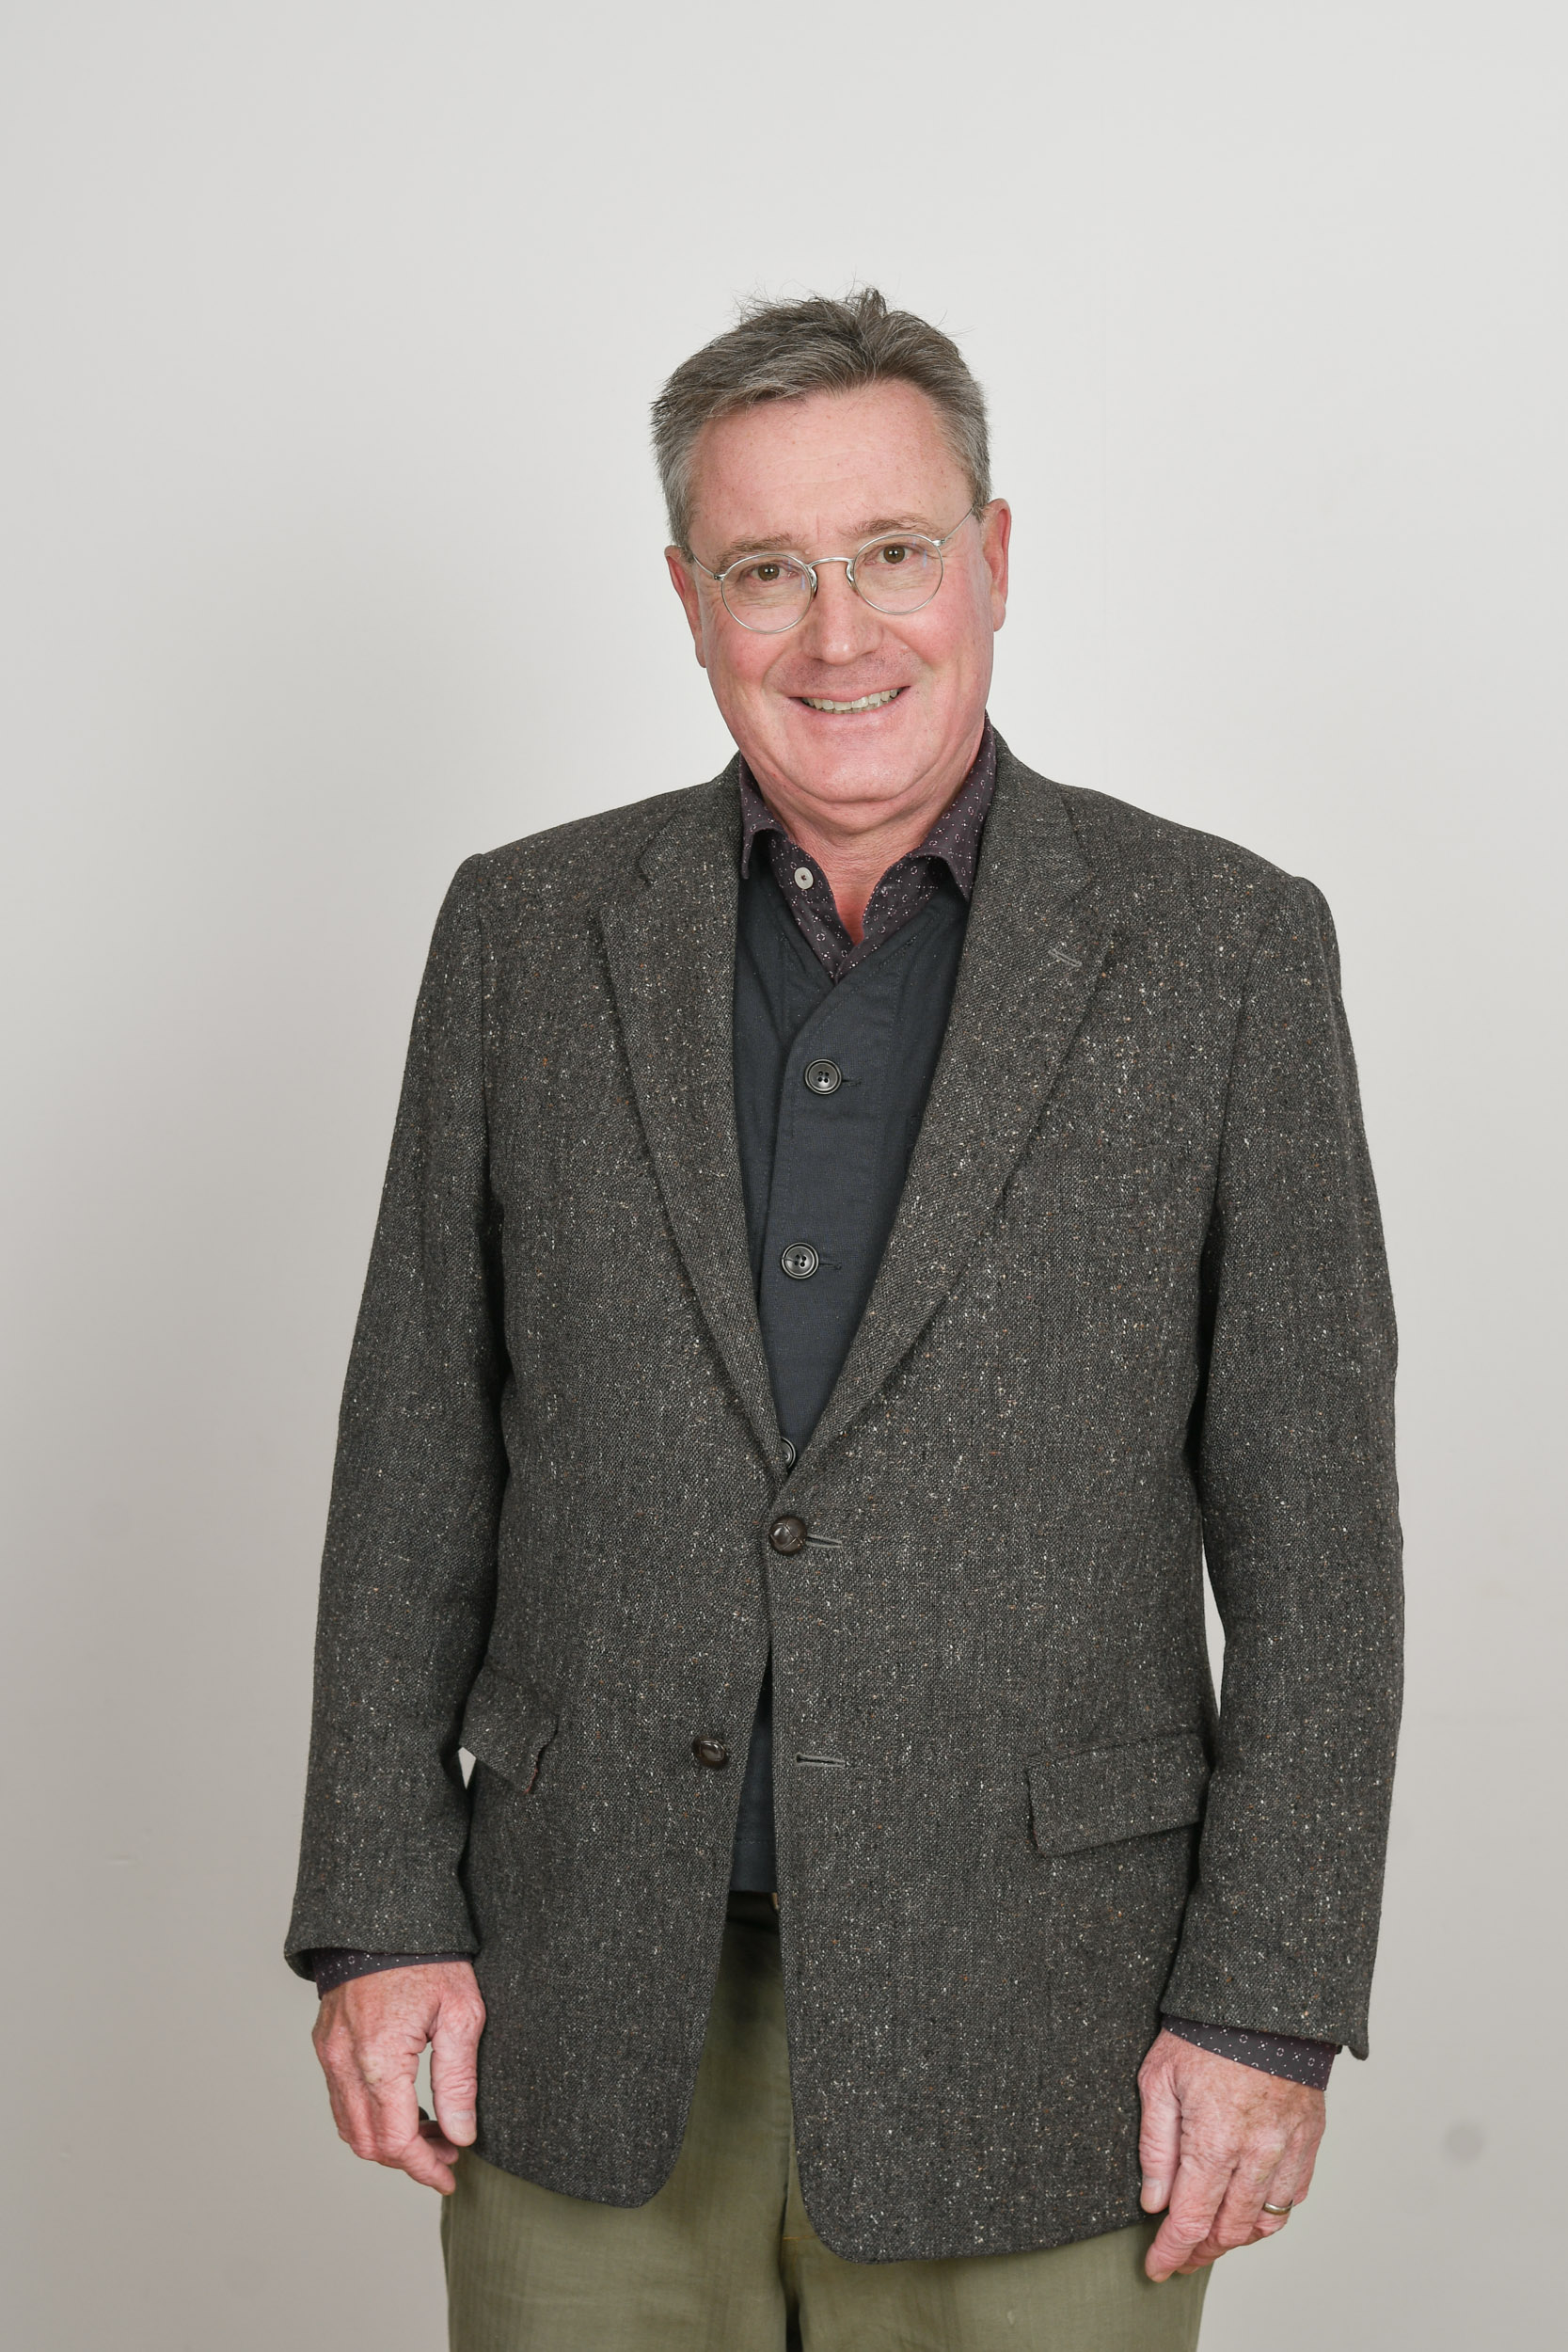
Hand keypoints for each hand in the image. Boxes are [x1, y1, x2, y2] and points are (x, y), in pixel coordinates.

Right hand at [312, 1961, 485, 2192]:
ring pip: (350, 2127)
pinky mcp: (326, 2044)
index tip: (450, 2176)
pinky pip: (341, 2100)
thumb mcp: (461, 2014)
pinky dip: (369, 2117)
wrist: (384, 1915)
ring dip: (387, 2142)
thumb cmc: (430, 1958)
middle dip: (408, 2160)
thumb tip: (460, 2136)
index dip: (424, 2168)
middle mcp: (345, 2062)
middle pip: (368, 2144)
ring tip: (431, 2132)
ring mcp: (330, 2054)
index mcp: (379, 2059)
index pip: (396, 2141)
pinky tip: (403, 2106)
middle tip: (447, 2154)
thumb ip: (458, 2081)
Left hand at [1137, 2027, 1323, 2280]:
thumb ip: (1155, 2146)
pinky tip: (1250, 2210)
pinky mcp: (1310, 2137)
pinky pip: (1293, 2195)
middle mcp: (1257, 2154)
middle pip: (1229, 2230)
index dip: (1172, 2252)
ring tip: (1212, 2240)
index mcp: (1214, 2141)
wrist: (1262, 1999)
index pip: (1191, 2220)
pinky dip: (1270, 2213)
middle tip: (1180, 2257)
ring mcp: (1288, 2148)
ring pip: (1265, 2220)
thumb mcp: (1158, 2080)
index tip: (1157, 2268)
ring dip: (1237, 2238)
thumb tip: (1153, 2202)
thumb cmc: (1203, 2032)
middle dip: (1201, 2252)